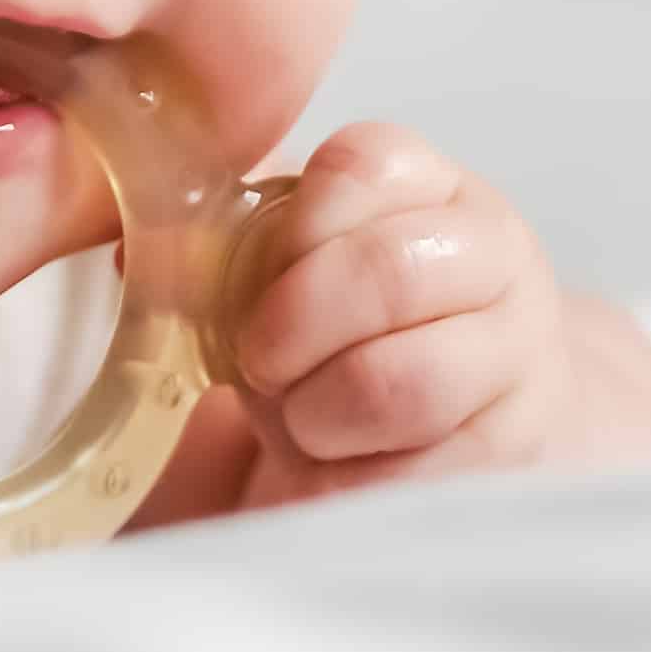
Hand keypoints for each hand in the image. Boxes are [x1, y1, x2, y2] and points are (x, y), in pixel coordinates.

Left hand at [226, 122, 577, 504]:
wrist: (463, 416)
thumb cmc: (352, 328)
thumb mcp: (292, 265)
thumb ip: (222, 238)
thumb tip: (131, 258)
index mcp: (428, 184)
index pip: (358, 170)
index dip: (289, 234)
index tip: (250, 281)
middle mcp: (493, 254)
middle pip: (387, 274)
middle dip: (295, 329)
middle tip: (259, 364)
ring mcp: (519, 353)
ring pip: (403, 382)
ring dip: (320, 413)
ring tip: (300, 421)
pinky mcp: (515, 453)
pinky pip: (415, 476)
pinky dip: (347, 482)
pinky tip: (330, 471)